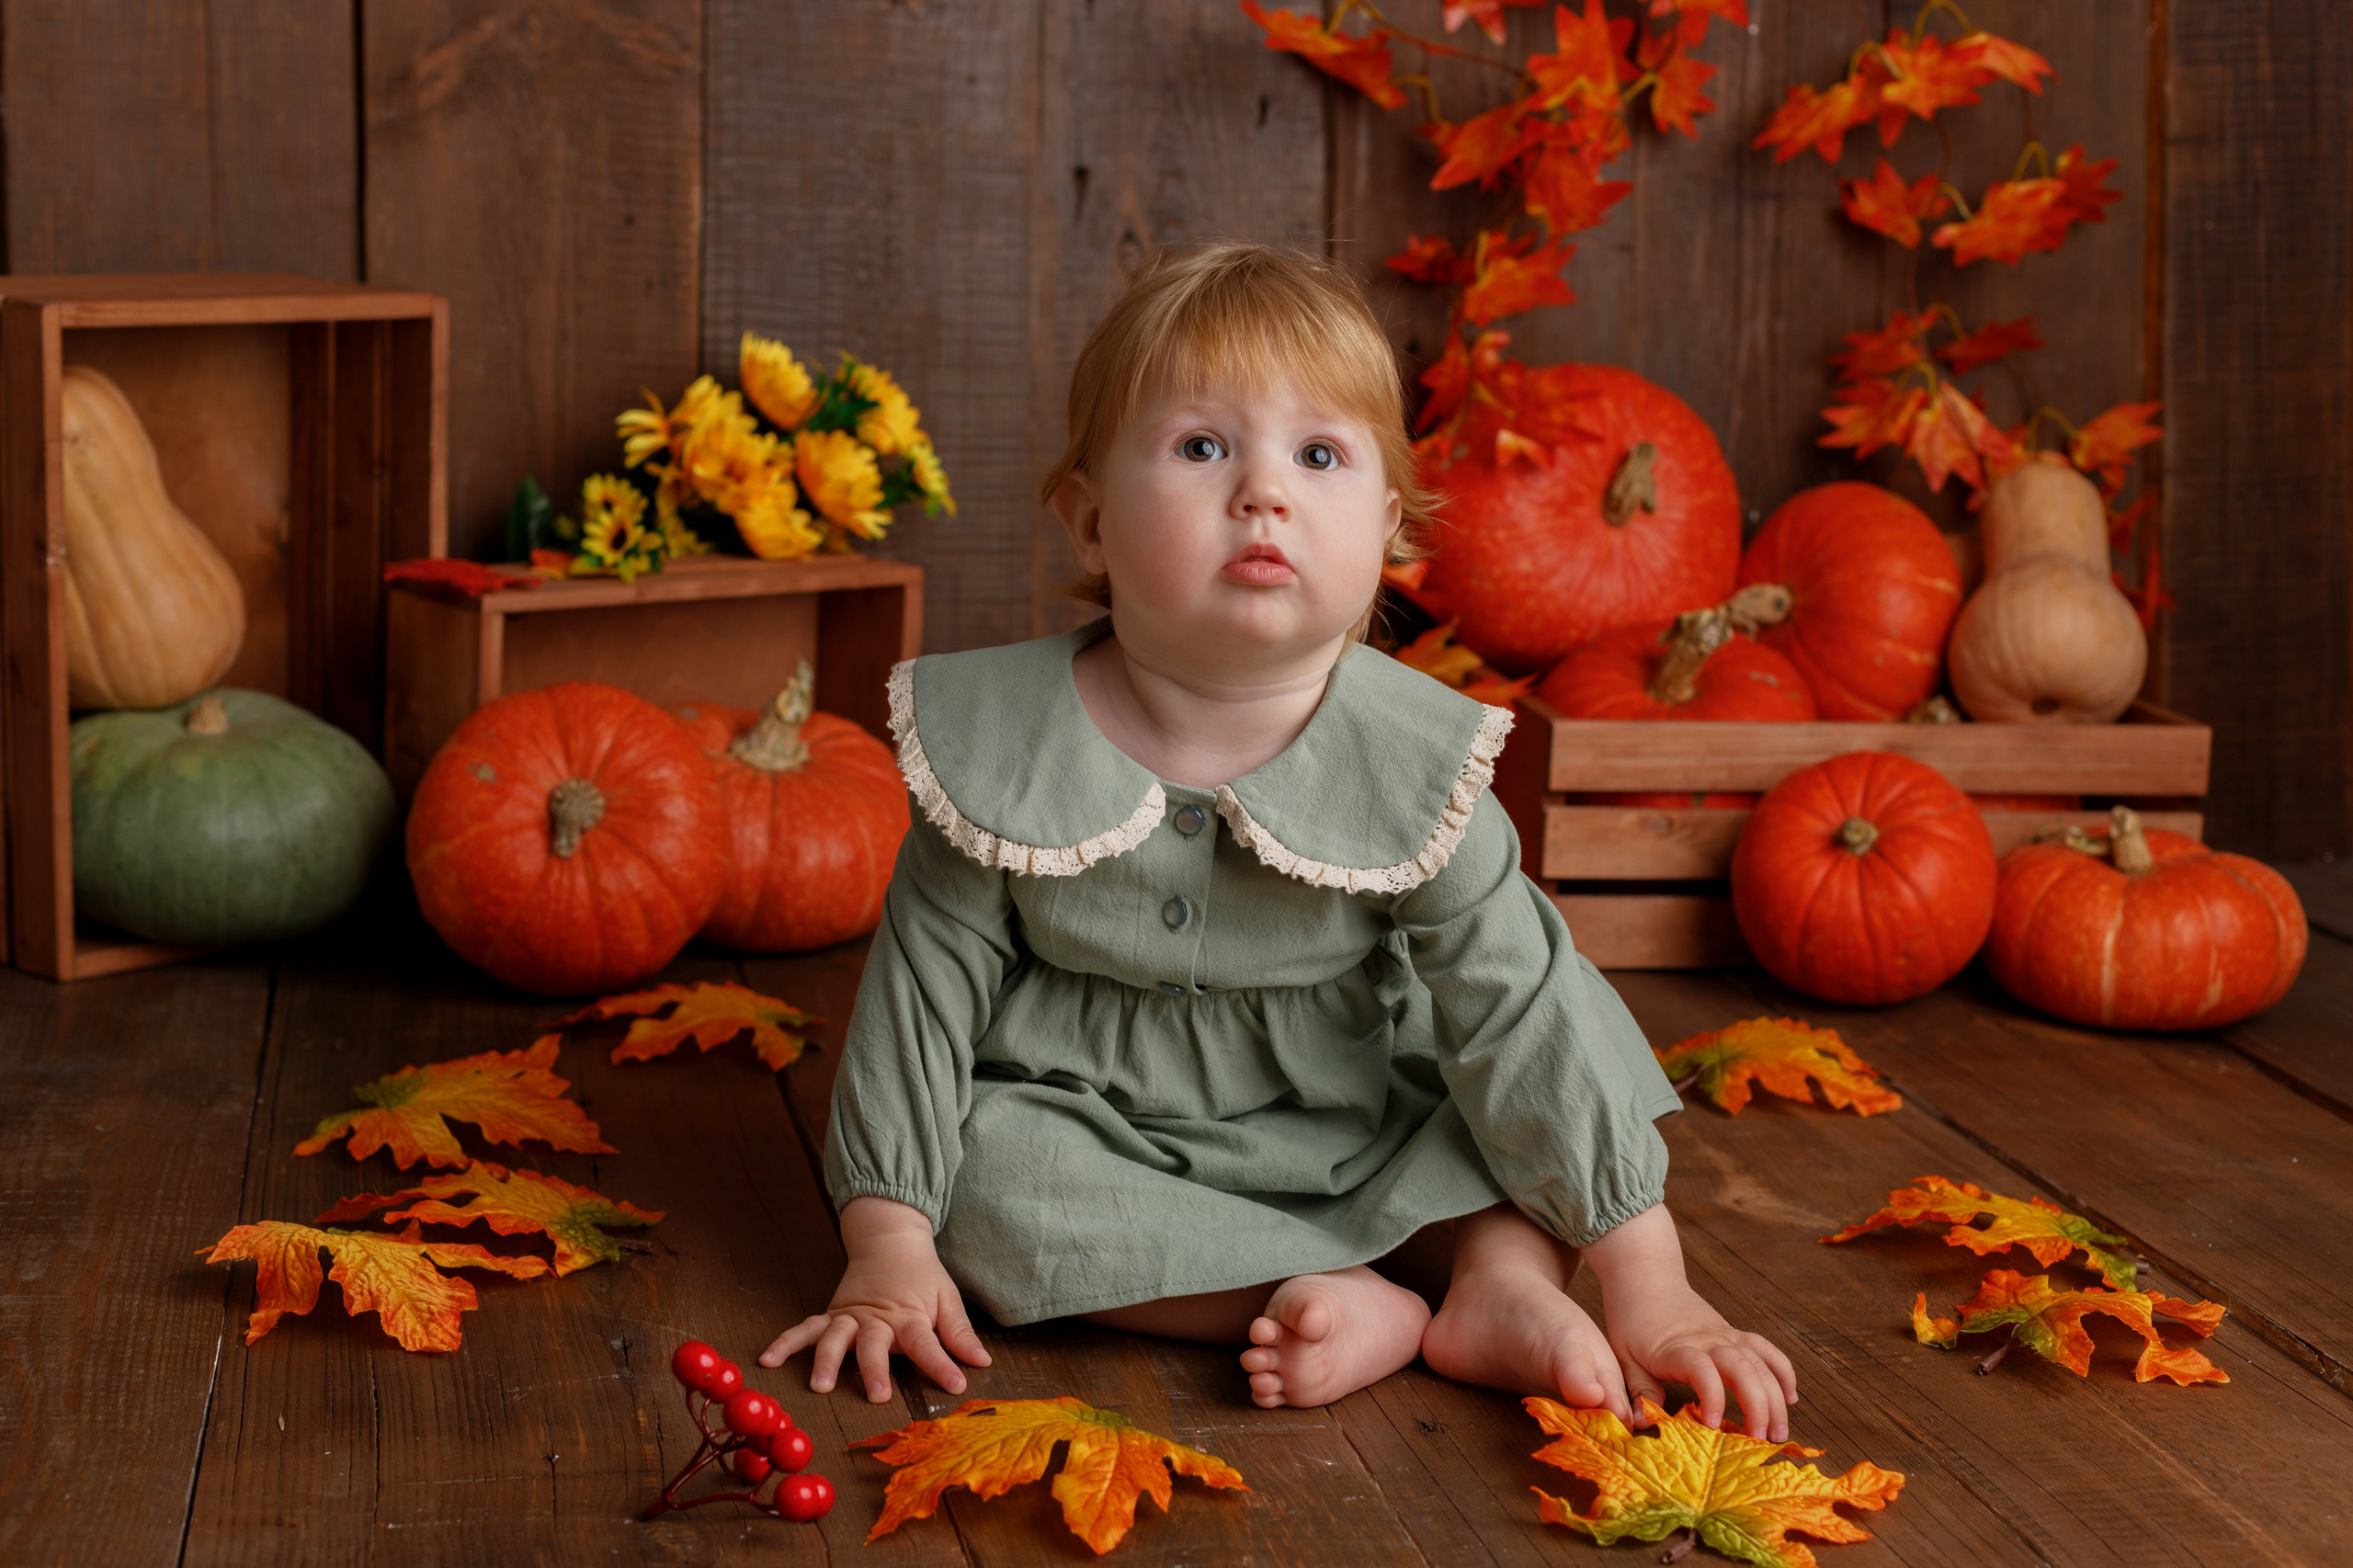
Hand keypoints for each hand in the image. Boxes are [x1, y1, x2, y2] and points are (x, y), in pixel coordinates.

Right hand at [759, 1196, 991, 1402]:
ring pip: (834, 1337)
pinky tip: (767, 1359)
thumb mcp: (947, 1298)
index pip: (928, 1343)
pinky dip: (785, 1342)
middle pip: (874, 1343)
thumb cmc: (922, 1276)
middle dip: (875, 1368)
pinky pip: (805, 1328)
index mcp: (910, 1316)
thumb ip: (960, 1333)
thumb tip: (982, 1363)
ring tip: (819, 1385)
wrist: (890, 1240)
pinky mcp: (831, 1315)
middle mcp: (877, 1318)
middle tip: (877, 1394)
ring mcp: (850, 1317)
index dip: (942, 1364)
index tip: (957, 1385)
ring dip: (826, 1360)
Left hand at [1608, 1290, 1795, 1441]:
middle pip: (1743, 1368)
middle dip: (1758, 1406)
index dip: (1712, 1397)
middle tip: (1760, 1441)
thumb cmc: (1632, 1319)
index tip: (1714, 1426)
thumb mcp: (1623, 1356)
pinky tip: (1790, 1398)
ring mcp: (1726, 1335)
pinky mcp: (1735, 1333)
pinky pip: (1766, 1350)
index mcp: (1678, 1347)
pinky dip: (1783, 1372)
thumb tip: (1640, 1423)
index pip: (1702, 1370)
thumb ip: (1637, 1389)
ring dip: (1775, 1398)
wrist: (1646, 1278)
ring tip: (1778, 1433)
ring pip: (1760, 1363)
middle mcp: (1708, 1340)